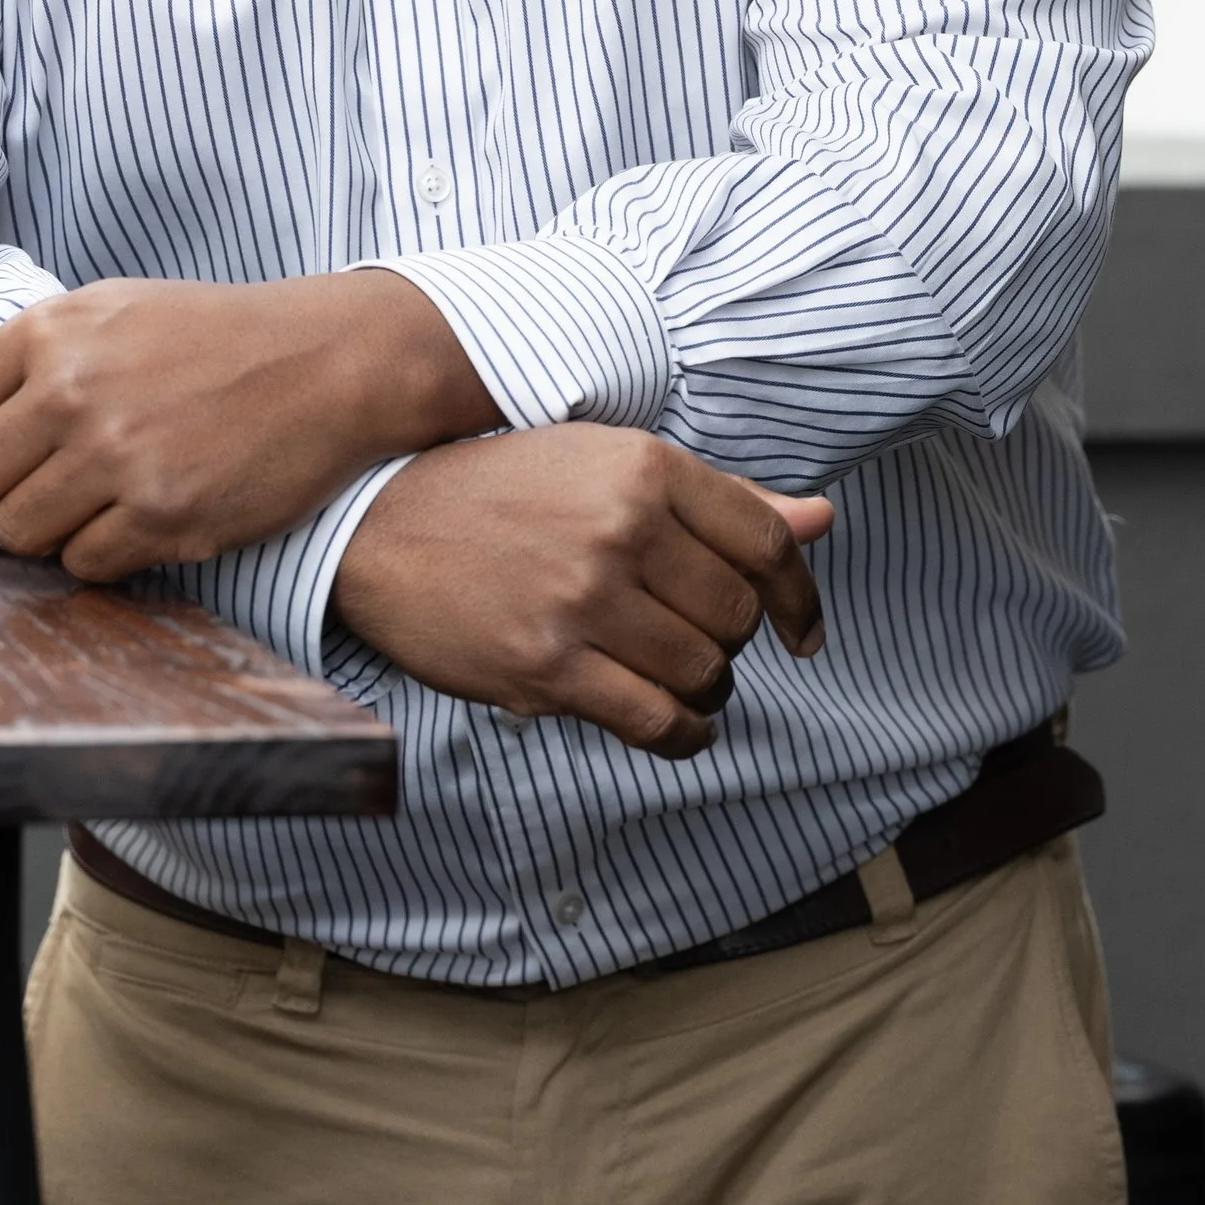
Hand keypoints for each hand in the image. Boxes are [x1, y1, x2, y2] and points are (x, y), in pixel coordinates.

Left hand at [0, 272, 494, 571]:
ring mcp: (119, 461)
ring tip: (99, 495)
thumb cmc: (209, 336)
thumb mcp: (102, 315)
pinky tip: (141, 515)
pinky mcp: (164, 518)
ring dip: (48, 527)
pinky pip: (83, 566)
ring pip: (17, 535)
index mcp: (53, 334)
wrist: (327, 362)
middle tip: (55, 474)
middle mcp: (76, 395)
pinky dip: (103, 553)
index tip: (12, 437)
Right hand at [332, 427, 830, 761]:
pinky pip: (653, 721)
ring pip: (703, 673)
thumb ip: (720, 500)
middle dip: (733, 645)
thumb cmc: (506, 492)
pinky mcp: (546, 664)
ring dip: (706, 693)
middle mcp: (622, 528)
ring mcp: (583, 599)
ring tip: (680, 685)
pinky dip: (683, 737)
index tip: (803, 633)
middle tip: (702, 647)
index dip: (801, 598)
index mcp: (645, 467)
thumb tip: (824, 518)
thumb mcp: (610, 467)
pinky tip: (678, 729)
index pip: (767, 541)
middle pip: (737, 616)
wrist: (380, 524)